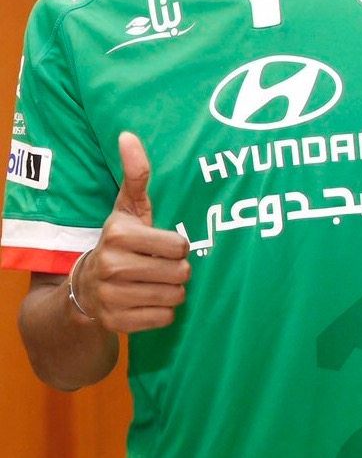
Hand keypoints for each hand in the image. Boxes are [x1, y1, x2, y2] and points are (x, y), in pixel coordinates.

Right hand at [74, 132, 189, 332]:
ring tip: (158, 282)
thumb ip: (136, 173)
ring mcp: (111, 297)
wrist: (87, 286)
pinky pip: (162, 319)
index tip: (166, 244)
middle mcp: (111, 266)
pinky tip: (149, 300)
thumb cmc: (121, 239)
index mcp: (118, 234)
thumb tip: (128, 134)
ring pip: (173, 297)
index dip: (179, 246)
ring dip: (173, 291)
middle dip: (179, 270)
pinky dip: (163, 312)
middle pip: (179, 274)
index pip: (178, 245)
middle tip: (164, 266)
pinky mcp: (116, 323)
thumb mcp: (128, 206)